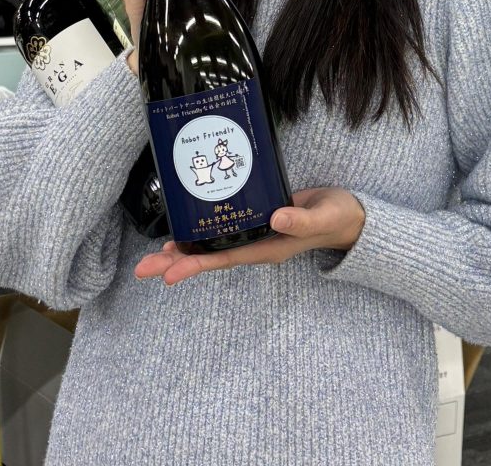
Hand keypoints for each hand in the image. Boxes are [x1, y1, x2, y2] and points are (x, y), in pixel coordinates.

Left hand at [134, 188, 365, 285]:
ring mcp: (254, 235)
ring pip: (212, 246)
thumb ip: (301, 219)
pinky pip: (222, 231)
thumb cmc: (337, 216)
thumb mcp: (323, 216)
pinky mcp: (255, 220)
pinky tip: (184, 227)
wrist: (347, 215)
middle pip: (209, 258)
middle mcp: (255, 245)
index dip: (196, 265)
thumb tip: (275, 218)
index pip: (224, 259)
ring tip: (153, 255)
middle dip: (177, 263)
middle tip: (142, 269)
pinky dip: (201, 230)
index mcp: (267, 249)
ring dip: (183, 250)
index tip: (169, 274)